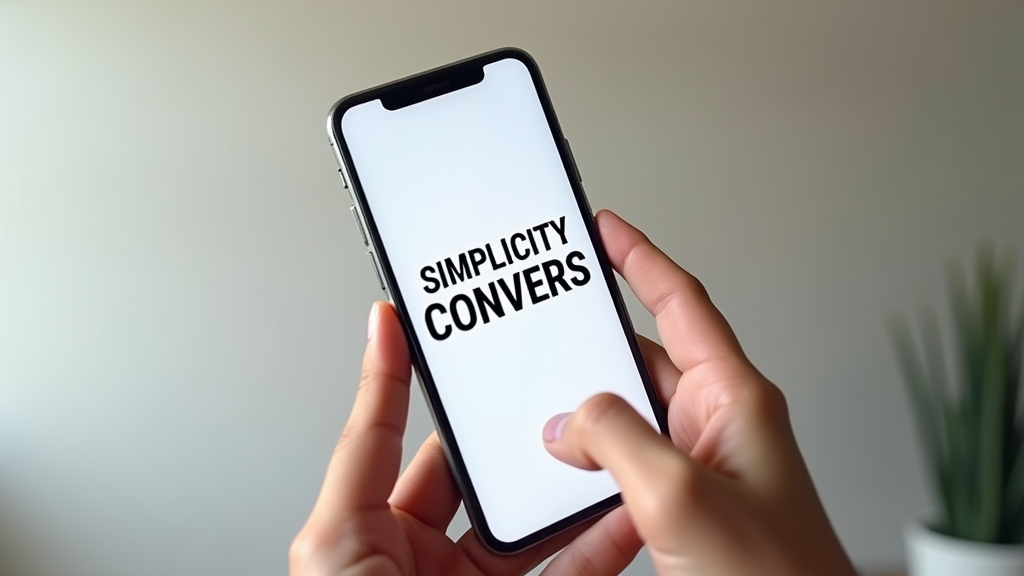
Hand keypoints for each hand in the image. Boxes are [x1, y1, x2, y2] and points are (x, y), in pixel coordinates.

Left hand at [289, 302, 641, 575]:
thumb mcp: (334, 539)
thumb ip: (364, 448)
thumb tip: (373, 353)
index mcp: (373, 533)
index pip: (404, 437)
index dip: (419, 379)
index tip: (432, 326)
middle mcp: (425, 559)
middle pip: (486, 480)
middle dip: (521, 438)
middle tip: (553, 390)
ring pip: (539, 531)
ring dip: (573, 489)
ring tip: (602, 442)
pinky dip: (602, 545)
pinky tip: (626, 513)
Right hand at [540, 210, 857, 575]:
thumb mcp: (681, 495)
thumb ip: (617, 439)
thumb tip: (569, 422)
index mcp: (734, 399)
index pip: (682, 304)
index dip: (641, 258)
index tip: (605, 229)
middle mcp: (716, 424)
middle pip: (645, 357)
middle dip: (594, 338)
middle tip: (547, 313)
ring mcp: (697, 466)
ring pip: (629, 414)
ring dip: (586, 408)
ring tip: (539, 398)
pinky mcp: (679, 504)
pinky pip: (625, 461)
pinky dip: (591, 456)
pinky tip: (561, 467)